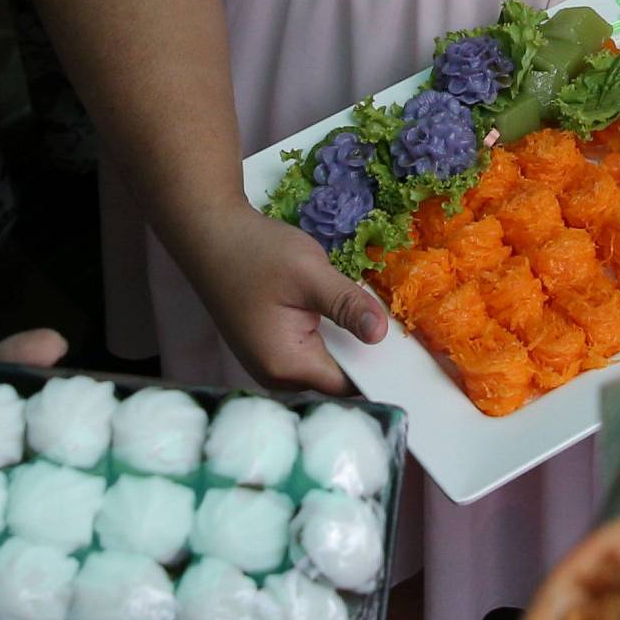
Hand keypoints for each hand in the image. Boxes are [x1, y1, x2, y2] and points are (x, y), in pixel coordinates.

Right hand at [178, 208, 385, 395]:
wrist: (209, 234)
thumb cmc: (255, 253)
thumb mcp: (309, 273)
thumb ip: (347, 306)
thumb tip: (381, 335)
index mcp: (286, 366)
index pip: (348, 385)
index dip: (379, 369)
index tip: (410, 351)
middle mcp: (275, 375)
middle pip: (336, 378)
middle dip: (364, 355)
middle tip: (398, 327)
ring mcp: (268, 363)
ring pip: (324, 363)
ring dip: (346, 343)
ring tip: (372, 317)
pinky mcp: (267, 346)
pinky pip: (309, 350)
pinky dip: (329, 335)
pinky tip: (341, 312)